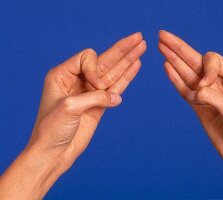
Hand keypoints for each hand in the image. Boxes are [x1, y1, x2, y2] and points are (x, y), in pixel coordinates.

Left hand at [0, 32, 145, 199]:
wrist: (55, 153)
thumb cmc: (52, 130)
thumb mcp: (69, 108)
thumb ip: (95, 97)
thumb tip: (116, 97)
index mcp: (62, 75)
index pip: (86, 58)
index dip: (95, 68)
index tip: (95, 86)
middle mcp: (78, 80)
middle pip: (104, 60)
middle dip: (122, 49)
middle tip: (138, 38)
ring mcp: (90, 92)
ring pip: (113, 72)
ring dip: (128, 60)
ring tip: (141, 47)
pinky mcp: (100, 104)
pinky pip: (116, 87)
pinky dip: (126, 77)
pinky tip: (135, 65)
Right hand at [159, 30, 222, 198]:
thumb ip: (212, 96)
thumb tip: (195, 90)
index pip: (213, 61)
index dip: (206, 69)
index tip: (206, 88)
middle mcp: (222, 83)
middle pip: (197, 62)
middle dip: (179, 49)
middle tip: (162, 36)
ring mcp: (209, 94)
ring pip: (188, 74)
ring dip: (174, 61)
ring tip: (161, 47)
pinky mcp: (200, 106)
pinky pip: (185, 89)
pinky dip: (175, 79)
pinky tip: (167, 67)